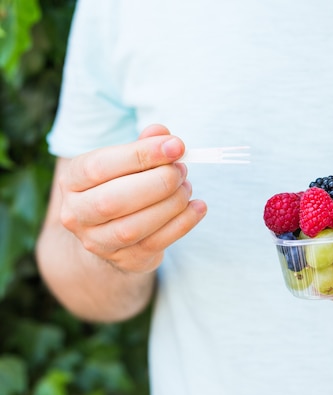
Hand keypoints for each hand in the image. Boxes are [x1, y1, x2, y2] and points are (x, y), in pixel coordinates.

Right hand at [57, 124, 206, 273]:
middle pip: (114, 200)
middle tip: (181, 170)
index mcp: (72, 181)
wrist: (110, 232)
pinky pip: (157, 243)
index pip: (100, 166)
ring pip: (134, 226)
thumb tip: (163, 134)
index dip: (141, 154)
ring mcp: (98, 241)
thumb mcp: (124, 162)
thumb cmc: (121, 186)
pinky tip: (197, 207)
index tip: (176, 146)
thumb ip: (142, 145)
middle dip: (158, 182)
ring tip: (187, 187)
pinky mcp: (126, 259)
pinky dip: (183, 223)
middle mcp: (77, 214)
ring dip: (171, 203)